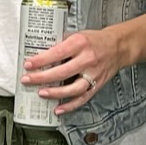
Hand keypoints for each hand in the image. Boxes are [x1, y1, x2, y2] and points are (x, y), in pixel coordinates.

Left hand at [22, 24, 138, 116]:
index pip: (57, 53)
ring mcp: (93, 74)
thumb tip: (40, 53)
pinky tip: (58, 109)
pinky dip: (70, 105)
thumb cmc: (95, 40)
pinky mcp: (97, 85)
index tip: (28, 65)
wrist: (118, 47)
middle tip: (27, 80)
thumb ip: (60, 44)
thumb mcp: (77, 35)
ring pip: (73, 88)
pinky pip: (83, 98)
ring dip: (55, 93)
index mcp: (80, 43)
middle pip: (62, 72)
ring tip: (41, 93)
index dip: (41, 60)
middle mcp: (88, 59)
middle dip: (42, 77)